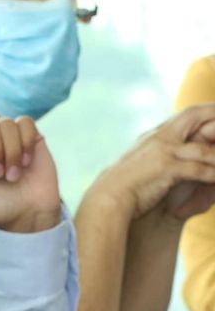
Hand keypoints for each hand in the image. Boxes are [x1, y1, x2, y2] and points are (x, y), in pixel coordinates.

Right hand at [89, 104, 214, 222]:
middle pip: (196, 117)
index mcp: (155, 135)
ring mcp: (163, 152)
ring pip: (204, 150)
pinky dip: (213, 175)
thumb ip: (157, 154)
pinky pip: (199, 170)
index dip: (211, 112)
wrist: (107, 198)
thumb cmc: (121, 185)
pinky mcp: (166, 169)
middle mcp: (160, 138)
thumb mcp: (140, 163)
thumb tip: (167, 155)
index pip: (189, 114)